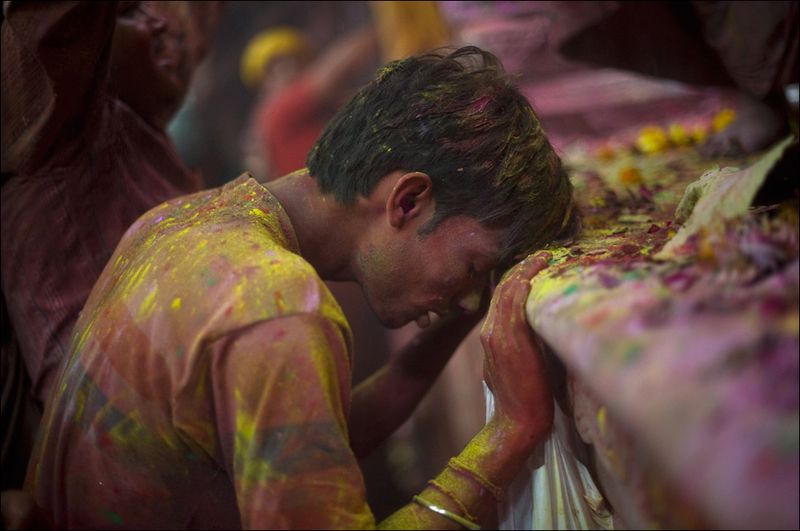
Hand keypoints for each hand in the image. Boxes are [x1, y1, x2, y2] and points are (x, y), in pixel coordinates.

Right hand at [481, 252, 552, 435]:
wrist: (517, 424)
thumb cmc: (522, 401)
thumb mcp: (512, 367)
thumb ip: (516, 346)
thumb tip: (534, 331)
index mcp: (490, 337)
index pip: (500, 298)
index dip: (515, 278)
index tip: (532, 264)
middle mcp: (490, 333)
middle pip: (502, 290)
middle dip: (521, 268)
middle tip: (540, 253)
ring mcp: (497, 337)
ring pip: (507, 294)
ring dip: (524, 272)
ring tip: (541, 257)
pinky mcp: (509, 342)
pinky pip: (513, 306)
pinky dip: (521, 287)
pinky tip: (533, 274)